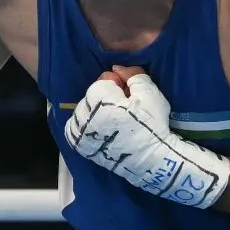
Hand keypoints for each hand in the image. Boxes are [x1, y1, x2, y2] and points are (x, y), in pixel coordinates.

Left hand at [63, 67, 229, 208]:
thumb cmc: (153, 124)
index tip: (130, 96)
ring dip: (94, 111)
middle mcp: (86, 114)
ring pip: (83, 110)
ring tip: (114, 120)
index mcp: (100, 99)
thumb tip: (116, 68)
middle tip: (124, 109)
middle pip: (92, 95)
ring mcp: (81, 132)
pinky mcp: (80, 146)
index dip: (119, 85)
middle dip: (106, 97)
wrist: (154, 160)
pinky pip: (76, 127)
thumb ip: (132, 74)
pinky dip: (85, 125)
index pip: (104, 80)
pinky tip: (101, 129)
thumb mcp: (149, 92)